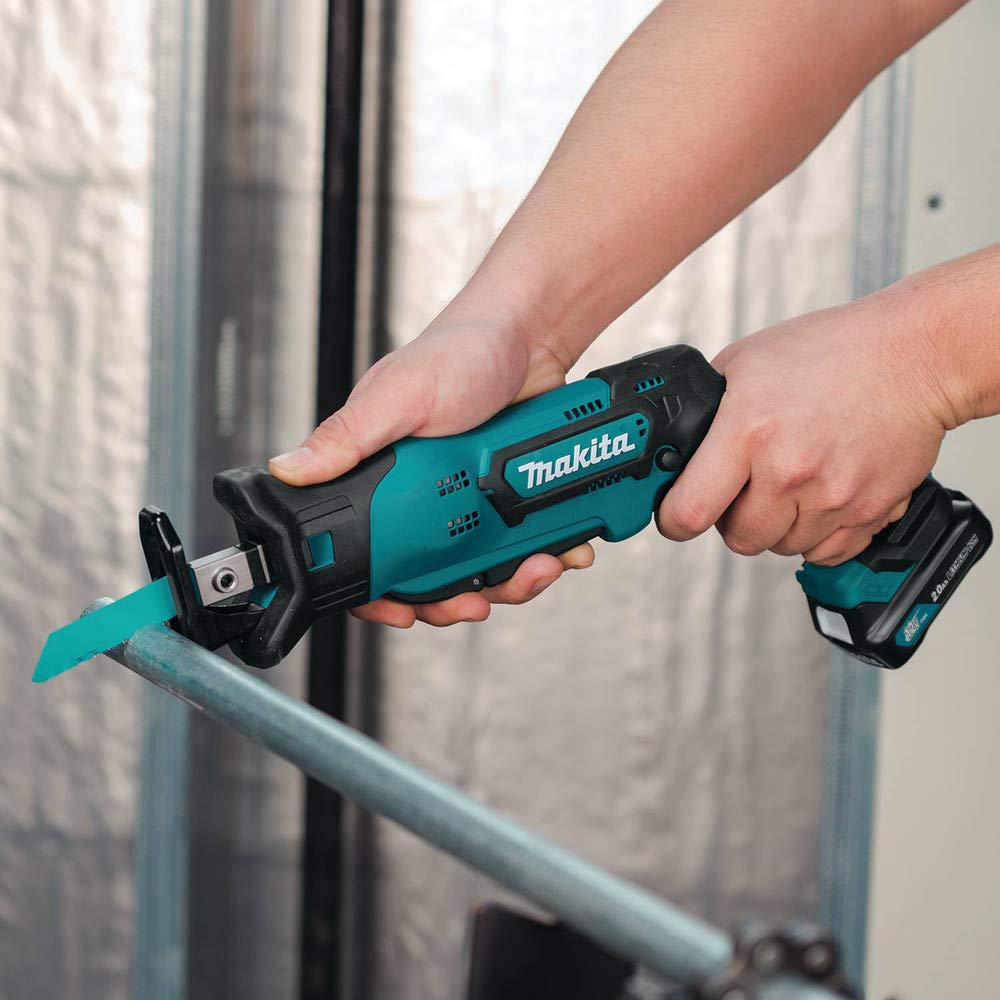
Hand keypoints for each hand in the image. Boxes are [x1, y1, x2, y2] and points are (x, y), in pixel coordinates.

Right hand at [268, 303, 593, 626]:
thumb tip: (287, 471)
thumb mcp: (399, 394)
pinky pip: (524, 545)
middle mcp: (421, 498)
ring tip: (536, 568)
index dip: (380, 594)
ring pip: (482, 570)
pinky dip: (546, 554)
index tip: (404, 614)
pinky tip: (563, 548)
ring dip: (512, 581)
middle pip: (429, 577)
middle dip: (455, 599)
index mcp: (379, 477)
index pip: (365, 553)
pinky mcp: (510, 499)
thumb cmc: (459, 351)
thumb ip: (348, 437)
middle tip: (478, 602)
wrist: (533, 335)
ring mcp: (469, 501)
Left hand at [657, 291, 956, 563]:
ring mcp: (832, 495)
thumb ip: (708, 414)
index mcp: (747, 432)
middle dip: (733, 518)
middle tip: (745, 489)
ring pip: (782, 546)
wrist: (912, 356)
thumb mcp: (744, 364)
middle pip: (739, 538)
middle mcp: (789, 470)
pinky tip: (819, 498)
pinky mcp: (869, 511)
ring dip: (779, 524)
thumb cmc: (831, 352)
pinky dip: (817, 535)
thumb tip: (680, 451)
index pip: (690, 511)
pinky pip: (826, 554)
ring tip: (790, 482)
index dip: (674, 520)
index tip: (675, 516)